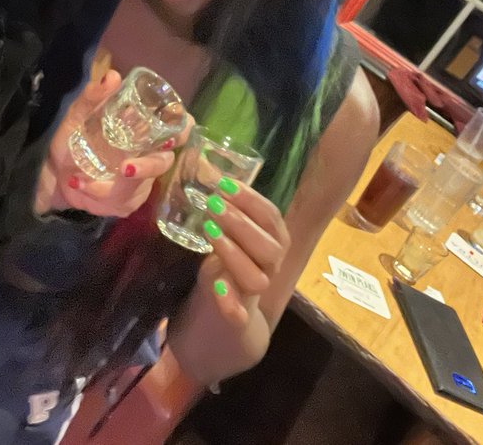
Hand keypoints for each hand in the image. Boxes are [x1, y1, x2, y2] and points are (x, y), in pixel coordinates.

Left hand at [35, 70, 179, 217]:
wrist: (53, 172)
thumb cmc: (73, 139)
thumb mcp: (79, 115)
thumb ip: (94, 96)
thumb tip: (113, 76)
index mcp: (144, 131)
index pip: (180, 128)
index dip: (183, 130)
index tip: (172, 134)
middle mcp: (149, 156)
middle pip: (164, 162)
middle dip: (147, 166)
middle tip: (125, 166)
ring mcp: (140, 183)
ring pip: (138, 186)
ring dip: (111, 185)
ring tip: (80, 179)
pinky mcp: (127, 203)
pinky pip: (119, 200)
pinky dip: (96, 193)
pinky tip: (79, 184)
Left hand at [199, 181, 289, 326]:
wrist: (230, 303)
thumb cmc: (232, 254)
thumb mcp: (230, 229)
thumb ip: (226, 206)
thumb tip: (207, 168)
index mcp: (275, 239)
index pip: (271, 217)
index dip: (250, 200)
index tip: (224, 184)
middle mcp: (272, 264)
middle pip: (268, 247)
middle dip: (240, 224)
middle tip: (213, 204)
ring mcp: (257, 290)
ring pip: (256, 277)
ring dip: (233, 253)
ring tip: (209, 232)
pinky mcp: (240, 314)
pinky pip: (240, 314)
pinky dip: (231, 303)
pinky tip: (217, 288)